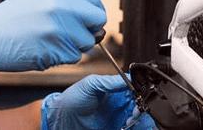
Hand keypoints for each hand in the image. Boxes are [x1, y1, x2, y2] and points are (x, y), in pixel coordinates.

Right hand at [0, 0, 105, 76]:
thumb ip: (64, 0)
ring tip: (50, 41)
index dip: (92, 13)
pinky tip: (43, 50)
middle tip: (71, 34)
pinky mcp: (54, 49)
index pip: (94, 1)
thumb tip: (89, 12)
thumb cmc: (10, 17)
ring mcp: (59, 28)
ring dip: (74, 46)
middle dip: (88, 30)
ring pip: (86, 42)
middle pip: (97, 22)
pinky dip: (62, 57)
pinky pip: (72, 57)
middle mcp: (61, 6)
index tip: (86, 21)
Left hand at [41, 74, 156, 129]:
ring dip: (141, 122)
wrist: (60, 120)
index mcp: (116, 91)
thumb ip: (108, 81)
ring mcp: (119, 120)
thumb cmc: (71, 100)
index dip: (141, 96)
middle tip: (133, 114)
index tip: (139, 100)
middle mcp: (120, 106)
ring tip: (128, 122)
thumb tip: (127, 78)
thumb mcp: (89, 84)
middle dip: (142, 111)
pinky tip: (127, 127)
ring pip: (140, 121)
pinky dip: (136, 128)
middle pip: (142, 108)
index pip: (136, 91)